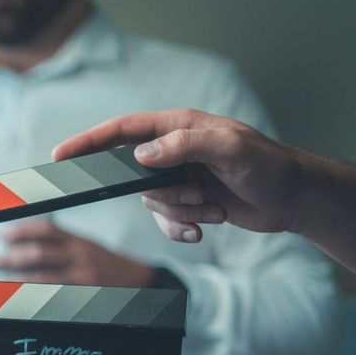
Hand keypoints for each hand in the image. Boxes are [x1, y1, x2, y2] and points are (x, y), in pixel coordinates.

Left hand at [0, 220, 153, 286]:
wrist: (136, 278)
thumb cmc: (104, 262)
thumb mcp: (84, 245)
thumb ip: (59, 243)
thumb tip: (25, 242)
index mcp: (77, 240)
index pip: (46, 230)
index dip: (22, 231)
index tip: (3, 234)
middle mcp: (78, 255)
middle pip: (40, 253)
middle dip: (13, 256)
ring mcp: (81, 276)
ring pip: (43, 276)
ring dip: (17, 276)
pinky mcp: (82, 293)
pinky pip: (54, 293)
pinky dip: (35, 292)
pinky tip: (20, 293)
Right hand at [52, 108, 309, 243]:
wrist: (294, 198)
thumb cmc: (269, 166)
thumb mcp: (230, 148)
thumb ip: (184, 145)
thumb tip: (142, 153)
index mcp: (179, 127)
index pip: (123, 130)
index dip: (89, 141)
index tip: (61, 155)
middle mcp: (174, 150)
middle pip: (134, 175)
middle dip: (164, 193)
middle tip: (198, 192)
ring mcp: (178, 177)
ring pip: (150, 202)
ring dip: (181, 211)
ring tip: (214, 206)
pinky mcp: (186, 201)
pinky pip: (164, 221)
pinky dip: (181, 228)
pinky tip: (205, 226)